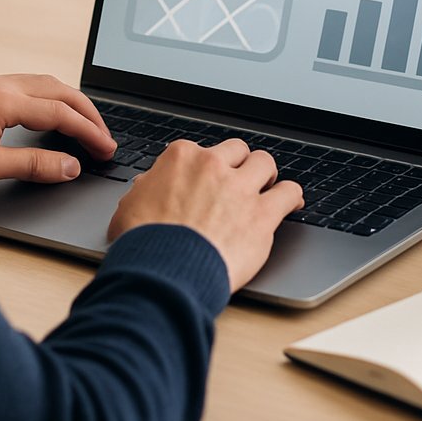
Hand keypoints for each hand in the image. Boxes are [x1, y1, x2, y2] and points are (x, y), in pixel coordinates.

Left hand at [0, 74, 116, 195]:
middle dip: (85, 112)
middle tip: (104, 137)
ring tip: (85, 125)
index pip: (59, 112)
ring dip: (67, 103)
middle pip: (56, 90)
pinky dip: (47, 101)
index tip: (106, 149)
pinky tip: (49, 116)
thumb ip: (32, 164)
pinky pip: (23, 88)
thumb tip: (69, 166)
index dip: (88, 132)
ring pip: (40, 85)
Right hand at [108, 139, 302, 293]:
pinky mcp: (262, 214)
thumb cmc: (144, 242)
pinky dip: (291, 196)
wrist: (164, 271)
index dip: (208, 167)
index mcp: (181, 157)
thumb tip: (146, 187)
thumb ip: (145, 191)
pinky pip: (289, 193)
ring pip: (266, 163)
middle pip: (238, 150)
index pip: (203, 150)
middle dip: (240, 164)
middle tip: (241, 181)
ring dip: (267, 175)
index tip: (209, 179)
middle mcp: (213, 165)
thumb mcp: (130, 207)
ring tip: (268, 187)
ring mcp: (240, 188)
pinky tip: (291, 203)